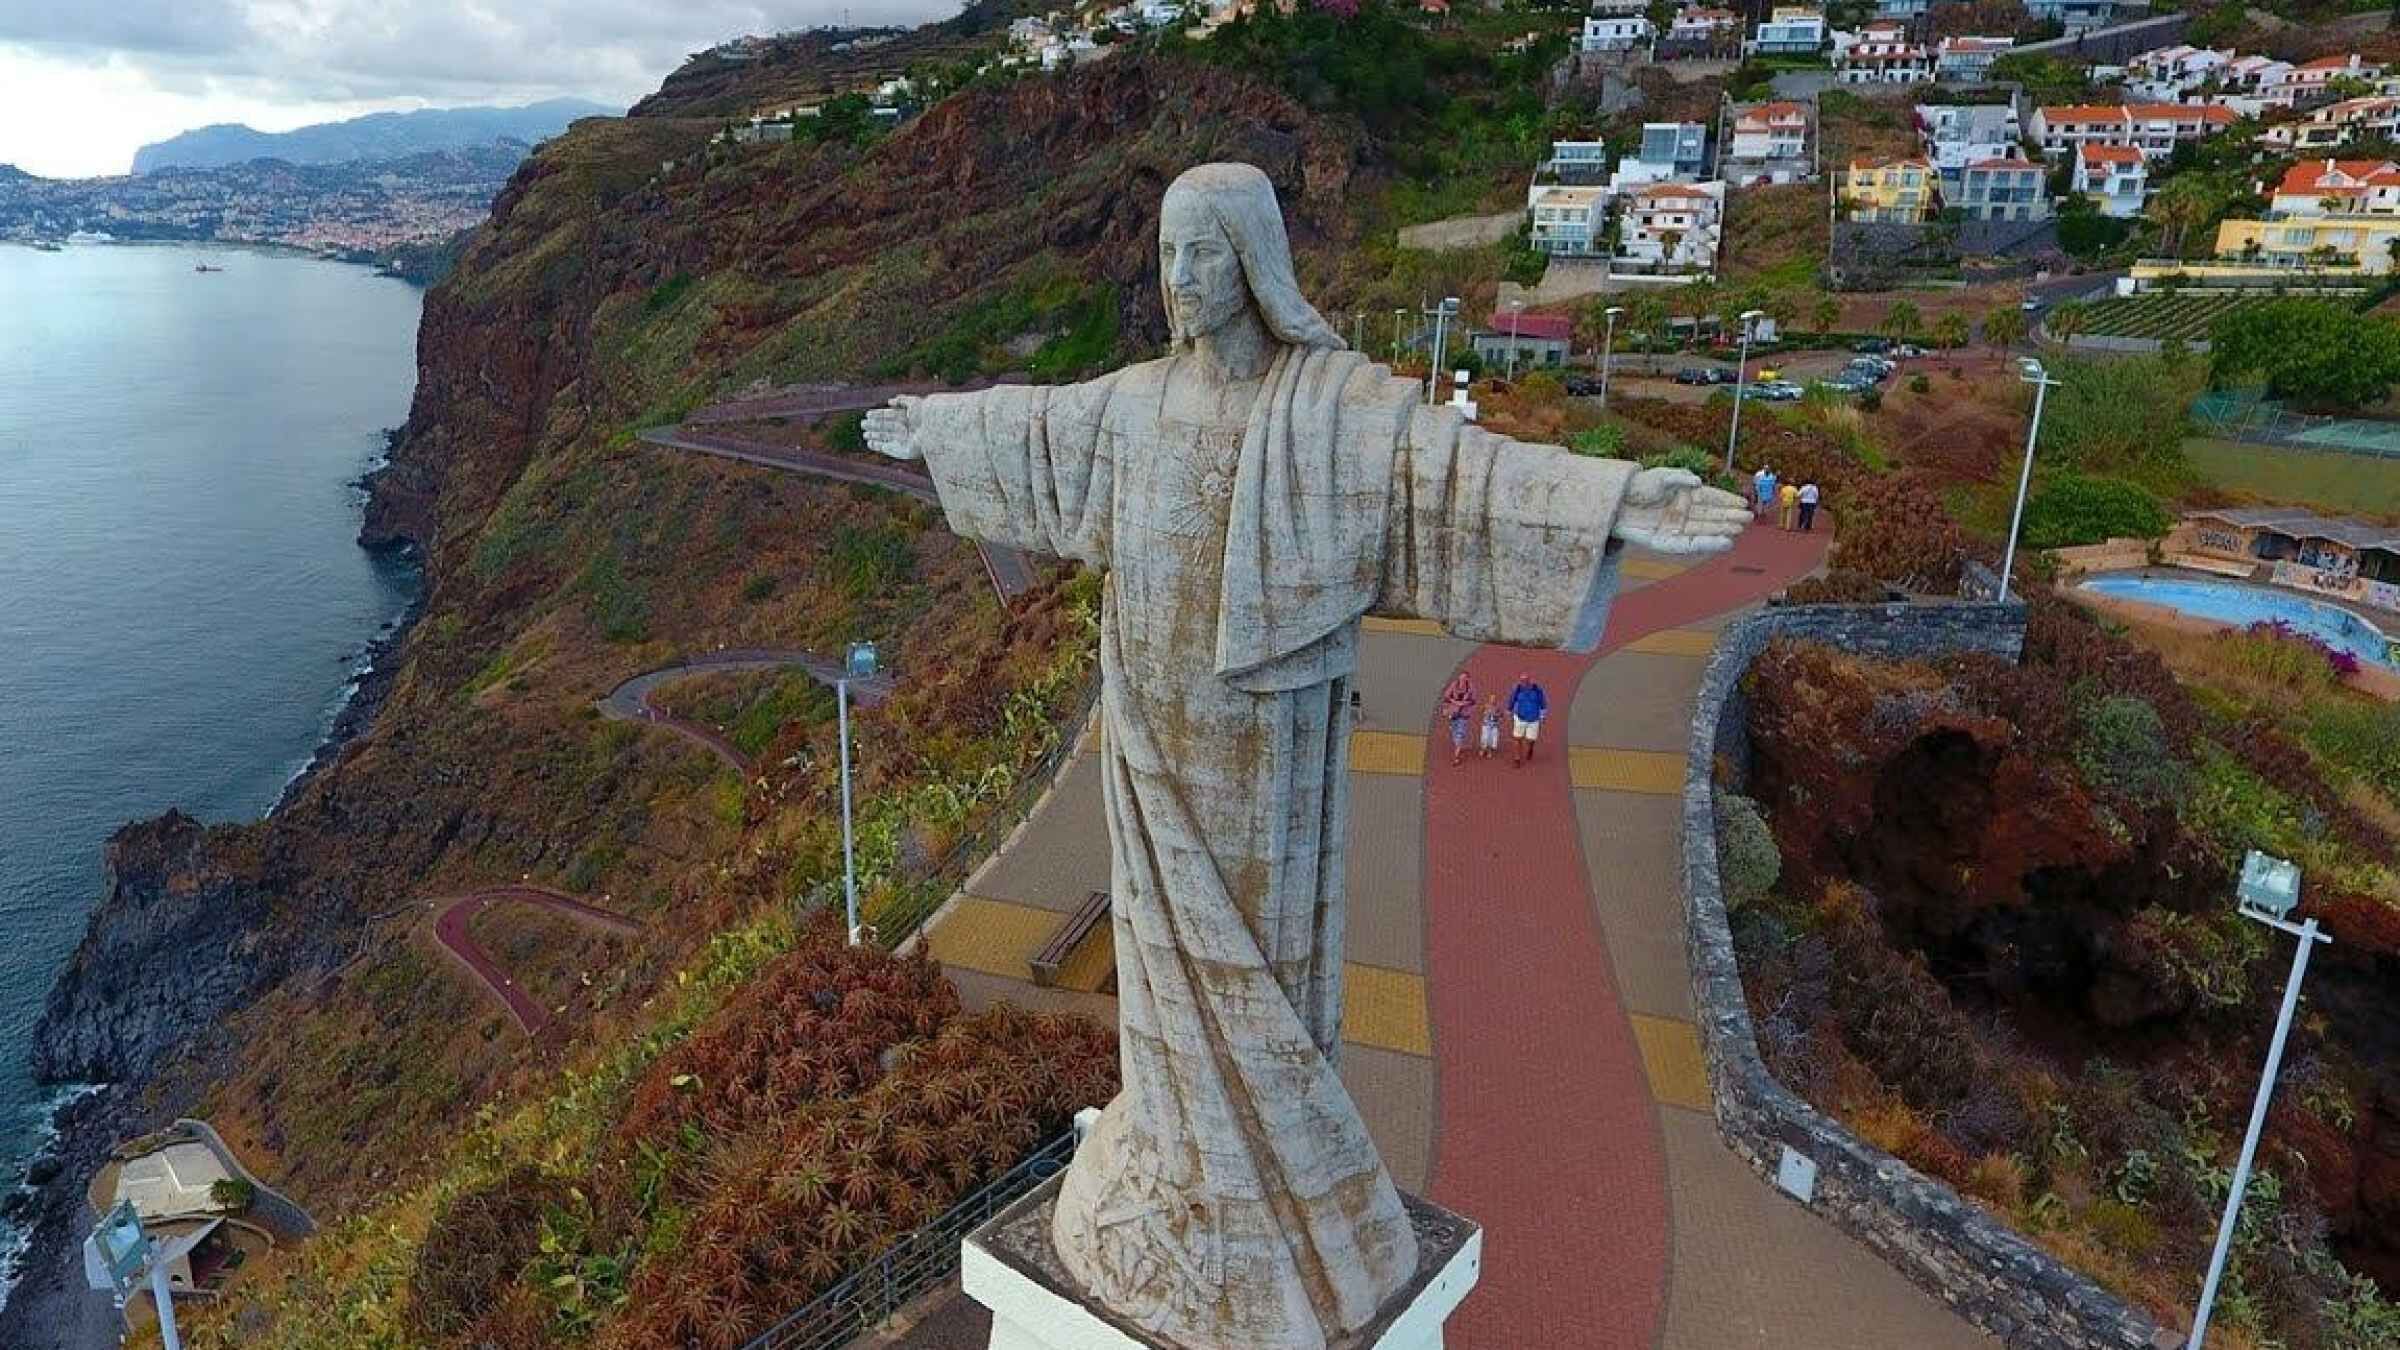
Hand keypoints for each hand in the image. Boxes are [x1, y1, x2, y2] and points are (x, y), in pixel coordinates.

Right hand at [860, 396, 921, 460]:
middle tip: (863, 424)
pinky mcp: (901, 451)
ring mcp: (903, 441)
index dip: (879, 415)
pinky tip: (869, 443)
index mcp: (908, 418)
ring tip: (865, 434)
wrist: (933, 433)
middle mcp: (905, 430)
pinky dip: (877, 446)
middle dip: (875, 426)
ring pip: (885, 438)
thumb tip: (890, 401)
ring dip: (874, 436)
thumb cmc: (926, 416)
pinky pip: (887, 448)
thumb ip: (902, 400)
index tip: (868, 414)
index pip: (890, 415)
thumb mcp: (914, 403)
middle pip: (886, 427)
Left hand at [1613, 468, 1751, 554]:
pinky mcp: (1667, 543)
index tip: (1743, 503)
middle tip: (1747, 518)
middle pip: (1711, 516)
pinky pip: (1690, 545)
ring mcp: (1676, 528)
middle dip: (1729, 517)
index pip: (1711, 498)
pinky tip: (1722, 542)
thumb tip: (1698, 482)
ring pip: (1704, 531)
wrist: (1615, 504)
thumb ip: (1679, 478)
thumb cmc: (1639, 487)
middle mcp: (1684, 513)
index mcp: (1686, 495)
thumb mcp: (1660, 476)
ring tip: (1739, 529)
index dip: (1727, 501)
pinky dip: (1706, 544)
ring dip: (1722, 530)